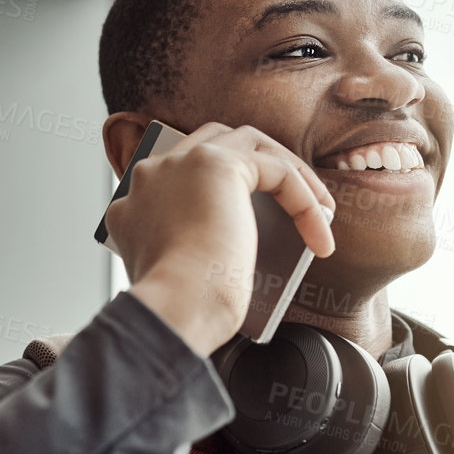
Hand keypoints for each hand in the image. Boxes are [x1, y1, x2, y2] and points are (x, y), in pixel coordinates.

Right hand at [109, 122, 335, 356]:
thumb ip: (191, 244)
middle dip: (255, 163)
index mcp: (132, 205)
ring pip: (247, 142)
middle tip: (287, 196)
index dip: (220, 190)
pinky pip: (276, 170)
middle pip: (212, 142)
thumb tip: (233, 245)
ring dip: (286, 171)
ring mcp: (180, 164)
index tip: (249, 219)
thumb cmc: (181, 309)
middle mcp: (150, 175)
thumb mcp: (180, 272)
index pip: (180, 177)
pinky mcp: (217, 164)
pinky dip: (304, 200)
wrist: (174, 311)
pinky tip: (321, 236)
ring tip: (317, 208)